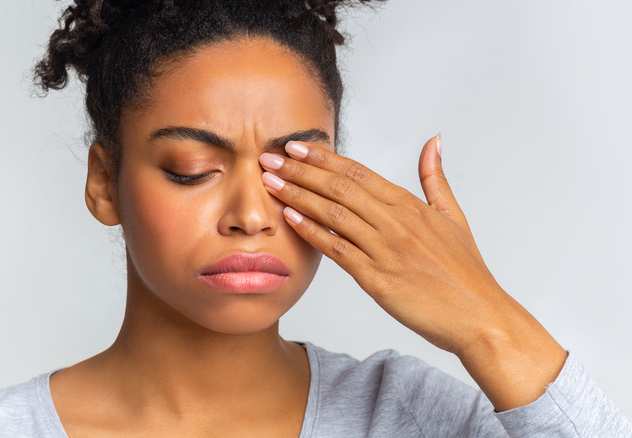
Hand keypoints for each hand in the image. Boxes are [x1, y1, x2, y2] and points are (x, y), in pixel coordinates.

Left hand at [259, 134, 566, 409]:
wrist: (480, 317)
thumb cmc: (466, 272)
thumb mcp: (453, 216)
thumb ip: (435, 178)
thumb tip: (433, 141)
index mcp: (410, 205)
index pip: (358, 172)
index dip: (324, 157)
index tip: (297, 146)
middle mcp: (395, 222)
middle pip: (339, 186)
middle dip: (300, 170)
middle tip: (269, 157)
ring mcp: (385, 249)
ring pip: (334, 213)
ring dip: (298, 195)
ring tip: (269, 182)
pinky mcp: (377, 279)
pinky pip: (338, 250)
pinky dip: (313, 232)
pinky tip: (290, 218)